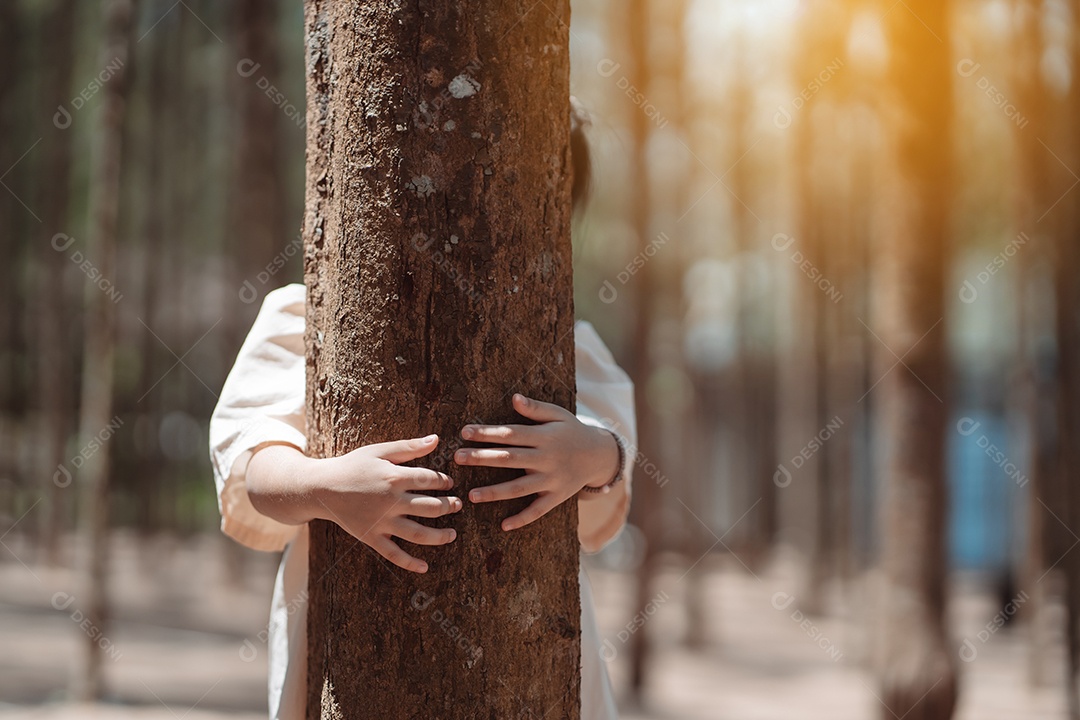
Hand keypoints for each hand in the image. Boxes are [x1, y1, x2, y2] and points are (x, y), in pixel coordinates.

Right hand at [304, 435, 461, 572]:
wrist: (321, 488)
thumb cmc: (352, 466)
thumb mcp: (379, 451)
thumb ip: (408, 447)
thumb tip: (436, 439)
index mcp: (394, 477)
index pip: (430, 480)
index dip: (444, 481)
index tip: (449, 483)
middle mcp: (391, 501)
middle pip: (430, 507)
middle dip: (449, 506)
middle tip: (458, 505)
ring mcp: (381, 521)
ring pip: (418, 533)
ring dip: (440, 537)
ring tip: (453, 534)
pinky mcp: (371, 537)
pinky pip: (393, 554)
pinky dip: (410, 563)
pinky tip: (425, 567)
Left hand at [454, 394, 619, 531]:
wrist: (599, 455)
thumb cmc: (571, 431)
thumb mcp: (558, 415)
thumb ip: (535, 409)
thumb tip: (514, 398)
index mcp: (544, 437)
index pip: (511, 434)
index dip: (487, 433)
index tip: (464, 432)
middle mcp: (547, 459)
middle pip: (510, 459)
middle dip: (482, 458)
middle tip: (458, 458)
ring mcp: (552, 480)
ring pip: (519, 488)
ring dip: (495, 492)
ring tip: (471, 496)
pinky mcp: (557, 497)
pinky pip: (538, 510)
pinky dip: (522, 519)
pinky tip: (503, 525)